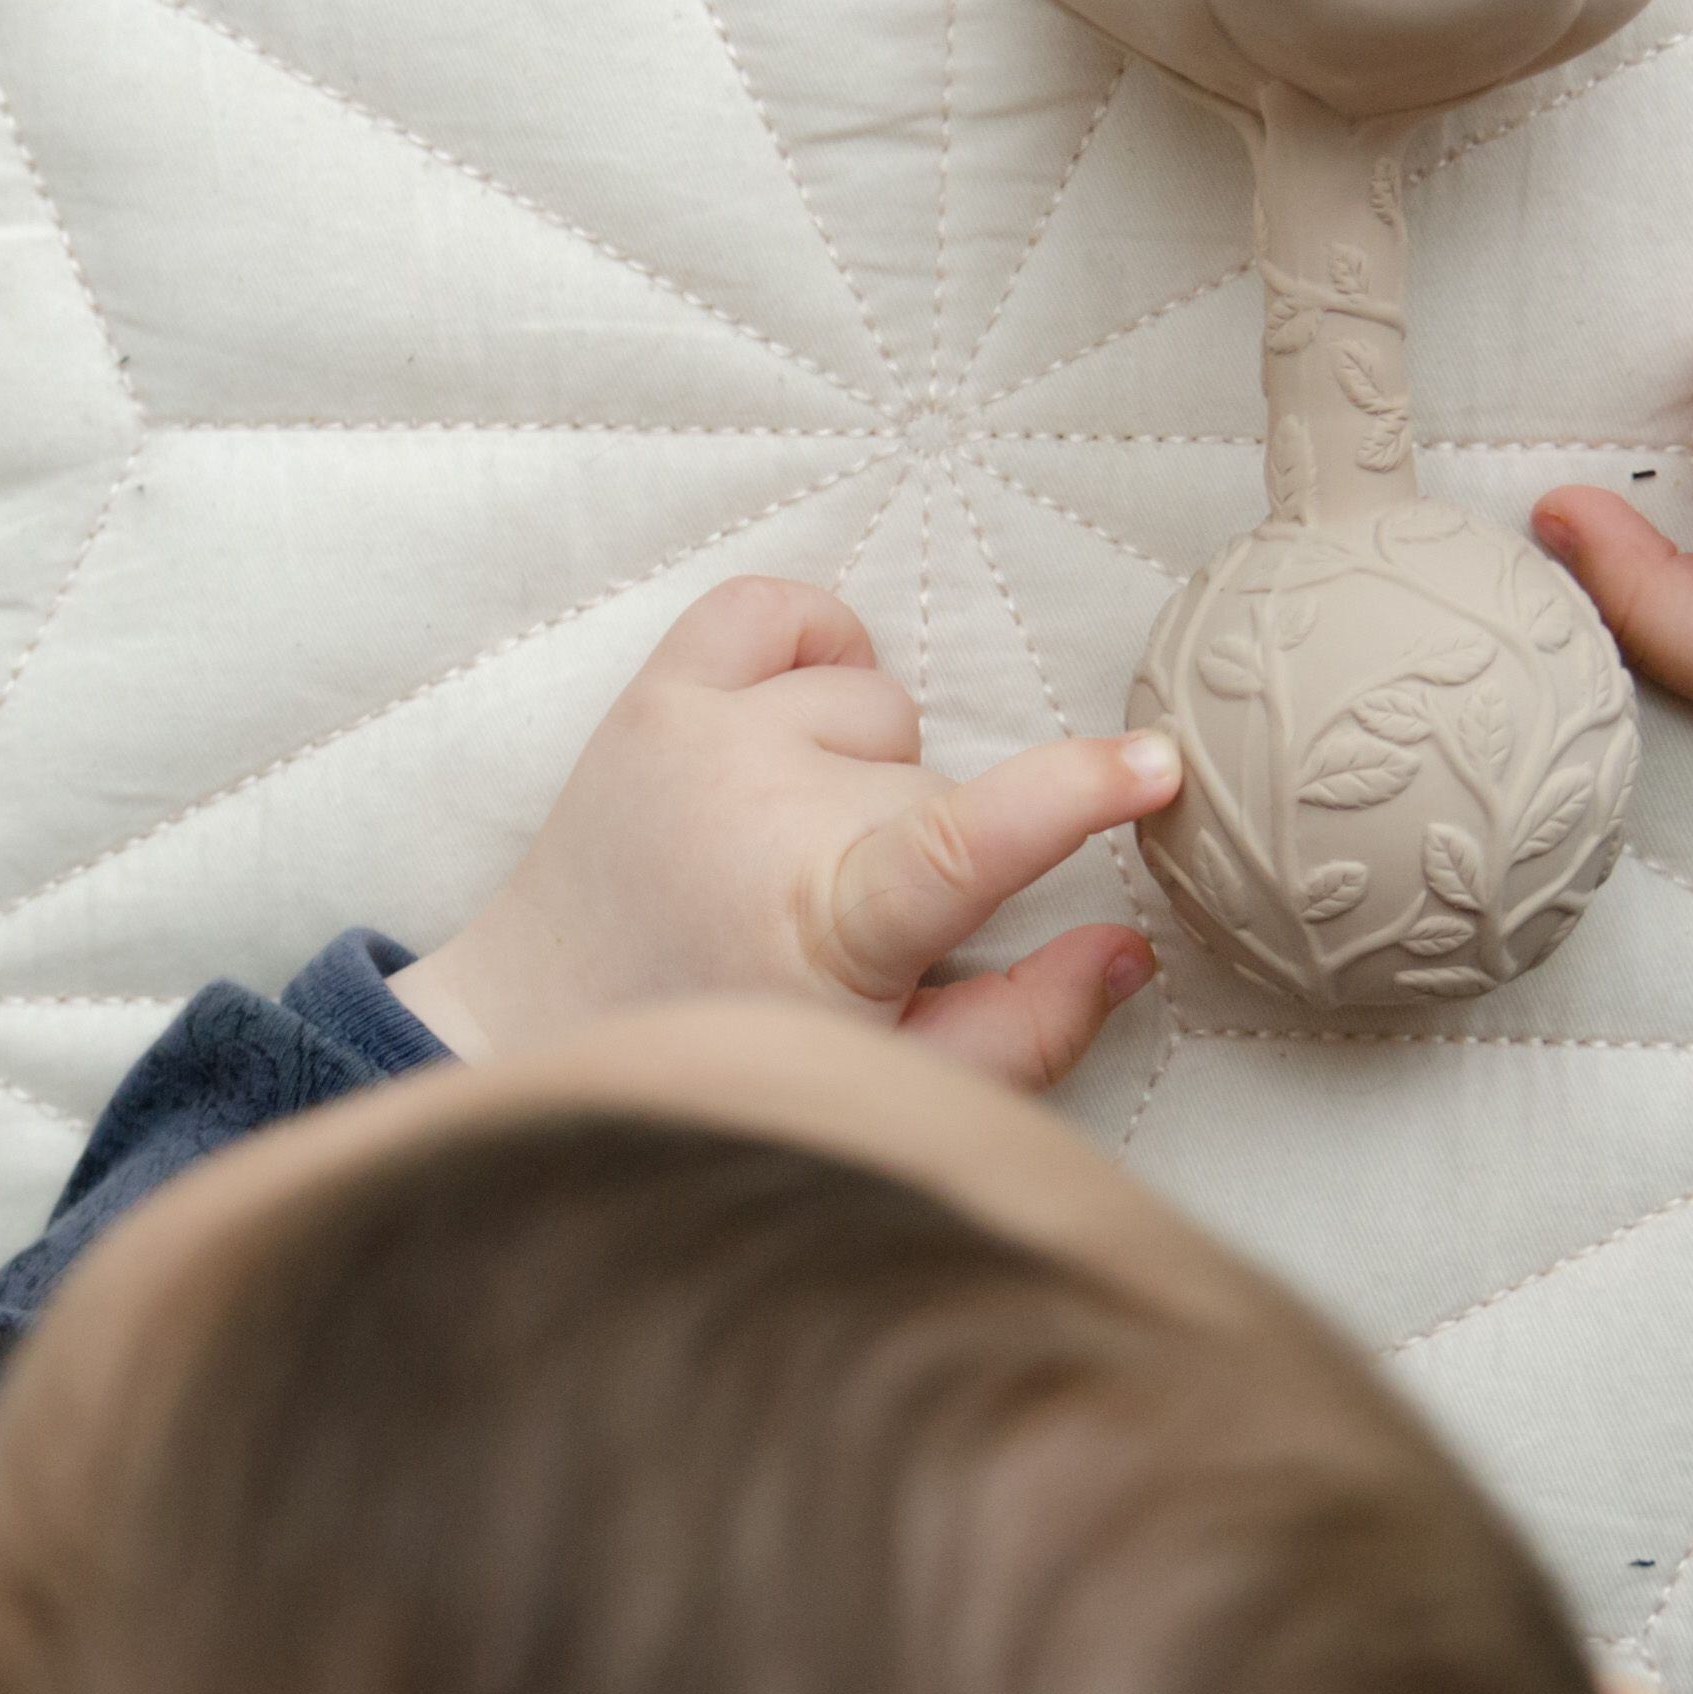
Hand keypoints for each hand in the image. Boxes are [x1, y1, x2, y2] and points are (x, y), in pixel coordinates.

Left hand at [387, 576, 1183, 1087]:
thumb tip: (1127, 946)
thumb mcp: (894, 1083)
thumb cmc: (728, 1062)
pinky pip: (781, 610)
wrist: (538, 1027)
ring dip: (866, 768)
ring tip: (802, 848)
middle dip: (922, 847)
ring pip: (879, 705)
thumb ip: (1027, 1026)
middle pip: (937, 783)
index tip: (1154, 764)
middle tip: (847, 928)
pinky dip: (815, 649)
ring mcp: (706, 741)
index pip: (971, 837)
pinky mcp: (653, 697)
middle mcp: (765, 810)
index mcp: (832, 919)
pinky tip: (799, 724)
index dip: (1074, 793)